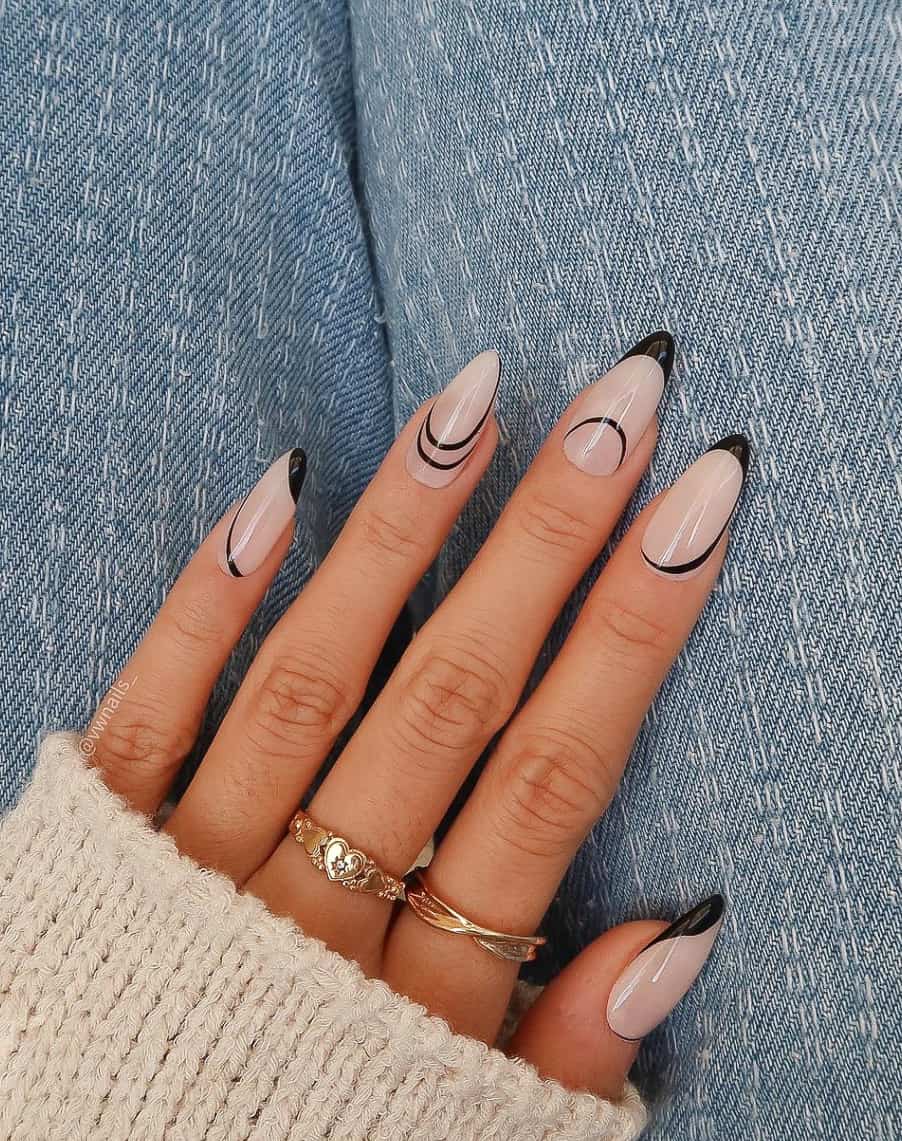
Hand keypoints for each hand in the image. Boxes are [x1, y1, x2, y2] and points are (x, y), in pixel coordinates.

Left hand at [85, 337, 745, 1101]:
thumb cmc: (317, 1137)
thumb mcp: (470, 1134)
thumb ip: (571, 1049)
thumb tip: (680, 930)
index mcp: (423, 993)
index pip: (554, 773)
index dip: (635, 630)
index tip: (697, 500)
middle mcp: (311, 912)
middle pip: (451, 695)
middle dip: (545, 539)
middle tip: (612, 401)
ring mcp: (193, 867)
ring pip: (311, 676)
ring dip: (399, 530)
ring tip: (471, 402)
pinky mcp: (93, 842)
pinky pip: (148, 710)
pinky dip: (207, 600)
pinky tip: (275, 487)